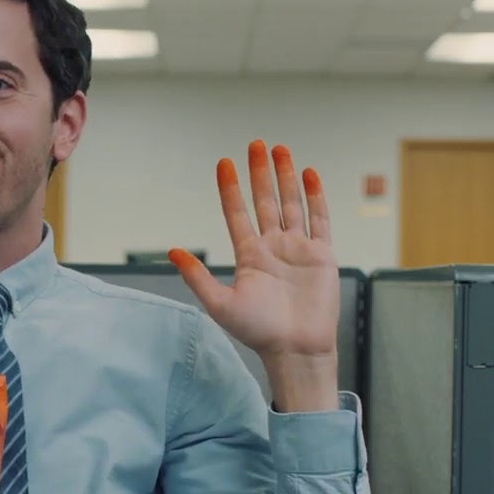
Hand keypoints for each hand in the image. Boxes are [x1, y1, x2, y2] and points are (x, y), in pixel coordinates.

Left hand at [169, 141, 339, 408]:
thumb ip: (197, 276)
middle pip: (264, 201)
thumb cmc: (258, 332)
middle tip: (256, 144)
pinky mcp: (322, 255)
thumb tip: (172, 251)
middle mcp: (272, 247)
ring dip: (286, 177)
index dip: (230, 189)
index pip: (237, 214)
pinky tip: (309, 174)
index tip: (224, 164)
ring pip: (291, 204)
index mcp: (249, 256)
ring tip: (281, 149)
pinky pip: (319, 219)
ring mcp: (298, 249)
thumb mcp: (220, 303)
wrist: (296, 349)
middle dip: (260, 173)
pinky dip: (315, 197)